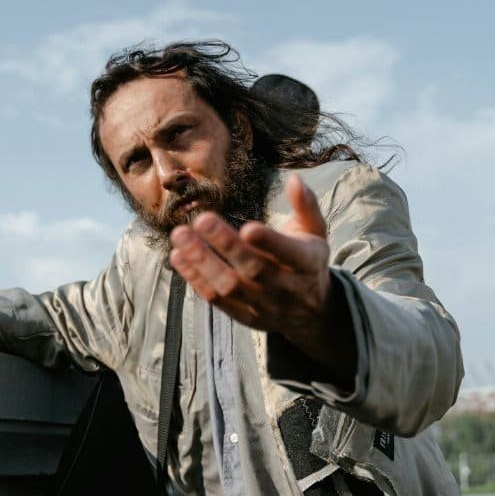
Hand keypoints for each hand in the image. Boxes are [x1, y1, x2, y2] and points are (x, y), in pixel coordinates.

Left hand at [169, 174, 354, 383]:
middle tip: (201, 220)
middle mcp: (286, 288)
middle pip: (253, 269)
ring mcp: (264, 305)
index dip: (268, 242)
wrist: (312, 312)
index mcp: (306, 263)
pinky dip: (195, 279)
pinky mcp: (245, 316)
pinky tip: (178, 257)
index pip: (288, 253)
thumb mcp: (316, 232)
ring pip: (230, 286)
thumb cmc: (308, 261)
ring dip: (202, 262)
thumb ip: (306, 205)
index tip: (247, 227)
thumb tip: (294, 179)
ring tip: (180, 237)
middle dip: (226, 244)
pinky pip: (218, 300)